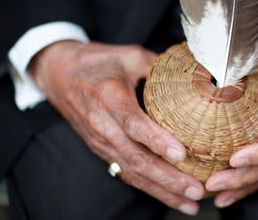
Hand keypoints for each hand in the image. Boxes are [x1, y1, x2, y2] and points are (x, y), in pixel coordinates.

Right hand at [30, 41, 203, 214]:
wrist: (59, 74)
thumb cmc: (98, 62)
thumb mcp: (129, 55)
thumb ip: (160, 66)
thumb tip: (197, 75)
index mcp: (108, 96)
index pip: (133, 123)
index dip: (157, 140)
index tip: (182, 154)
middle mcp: (102, 124)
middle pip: (135, 157)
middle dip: (167, 177)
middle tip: (196, 189)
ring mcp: (101, 141)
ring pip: (132, 171)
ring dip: (162, 190)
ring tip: (190, 202)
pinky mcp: (103, 150)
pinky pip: (126, 172)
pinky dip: (150, 187)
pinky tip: (171, 197)